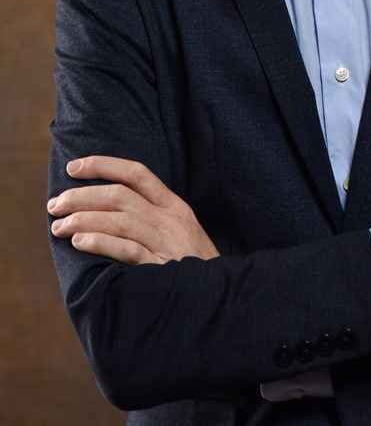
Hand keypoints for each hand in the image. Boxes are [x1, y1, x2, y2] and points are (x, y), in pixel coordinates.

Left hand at [47, 156, 219, 264]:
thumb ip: (152, 218)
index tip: (73, 167)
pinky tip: (79, 242)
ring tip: (59, 227)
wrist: (222, 299)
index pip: (136, 173)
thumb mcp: (180, 233)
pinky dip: (100, 243)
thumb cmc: (193, 267)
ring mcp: (167, 242)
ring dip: (83, 220)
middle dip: (82, 196)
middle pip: (120, 196)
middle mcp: (170, 219)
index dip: (103, 165)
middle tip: (55, 205)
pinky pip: (127, 250)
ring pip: (119, 220)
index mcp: (174, 205)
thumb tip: (105, 210)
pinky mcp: (162, 267)